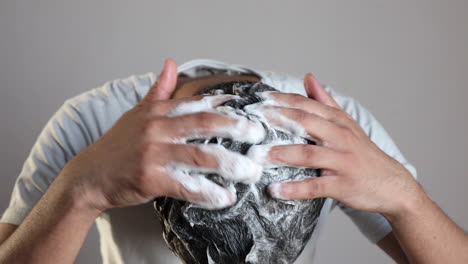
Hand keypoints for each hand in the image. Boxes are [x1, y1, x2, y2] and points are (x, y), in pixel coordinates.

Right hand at [60, 59, 264, 211]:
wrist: (89, 176)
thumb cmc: (118, 145)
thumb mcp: (137, 113)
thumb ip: (159, 91)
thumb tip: (171, 63)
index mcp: (157, 111)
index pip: (197, 104)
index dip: (225, 106)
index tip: (250, 110)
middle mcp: (156, 128)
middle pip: (204, 125)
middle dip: (236, 129)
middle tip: (259, 136)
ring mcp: (153, 153)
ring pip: (201, 156)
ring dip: (230, 164)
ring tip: (251, 172)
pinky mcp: (150, 179)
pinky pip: (187, 186)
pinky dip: (209, 193)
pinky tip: (226, 198)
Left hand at [251, 74, 422, 215]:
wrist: (393, 185)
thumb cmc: (363, 153)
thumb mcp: (347, 124)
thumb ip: (325, 101)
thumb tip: (308, 77)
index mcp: (338, 121)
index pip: (307, 105)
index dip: (282, 100)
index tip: (259, 99)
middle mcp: (341, 137)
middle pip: (306, 122)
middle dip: (278, 119)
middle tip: (253, 120)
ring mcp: (342, 161)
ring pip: (309, 154)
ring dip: (282, 154)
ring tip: (259, 155)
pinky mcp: (343, 185)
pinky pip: (316, 186)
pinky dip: (295, 188)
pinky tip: (276, 190)